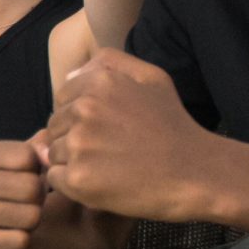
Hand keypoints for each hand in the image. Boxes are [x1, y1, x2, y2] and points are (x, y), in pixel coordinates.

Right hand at [0, 137, 51, 248]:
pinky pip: (20, 241)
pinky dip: (24, 241)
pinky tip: (10, 236)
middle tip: (28, 202)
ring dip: (33, 220)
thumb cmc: (13, 186)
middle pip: (29, 187)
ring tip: (20, 217)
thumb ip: (42, 147)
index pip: (27, 157)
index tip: (27, 177)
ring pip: (29, 215)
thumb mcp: (25, 160)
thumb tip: (47, 152)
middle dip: (38, 197)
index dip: (38, 170)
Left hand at [42, 49, 232, 223]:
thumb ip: (109, 64)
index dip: (79, 117)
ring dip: (73, 162)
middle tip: (111, 150)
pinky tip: (101, 183)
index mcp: (98, 82)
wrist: (195, 174)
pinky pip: (55, 178)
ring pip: (52, 153)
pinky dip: (72, 184)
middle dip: (74, 138)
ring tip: (109, 166)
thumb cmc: (173, 126)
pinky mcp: (78, 178)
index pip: (62, 99)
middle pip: (54, 126)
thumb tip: (69, 75)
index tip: (106, 129)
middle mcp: (83, 109)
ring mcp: (79, 144)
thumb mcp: (152, 78)